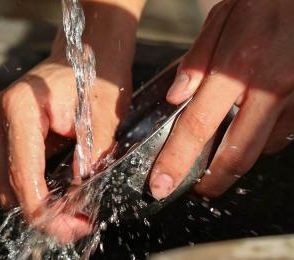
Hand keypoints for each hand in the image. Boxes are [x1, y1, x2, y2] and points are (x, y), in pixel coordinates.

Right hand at [0, 51, 131, 242]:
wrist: (82, 54)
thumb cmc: (95, 77)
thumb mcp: (104, 115)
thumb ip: (93, 154)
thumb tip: (80, 191)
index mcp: (20, 107)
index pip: (24, 176)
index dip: (47, 212)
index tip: (74, 227)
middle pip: (9, 187)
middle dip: (43, 214)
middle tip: (78, 223)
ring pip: (5, 186)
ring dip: (36, 204)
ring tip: (71, 211)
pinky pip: (7, 174)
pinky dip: (30, 189)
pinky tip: (57, 194)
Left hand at [150, 0, 293, 199]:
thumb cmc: (264, 3)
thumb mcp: (222, 19)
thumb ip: (196, 61)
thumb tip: (175, 98)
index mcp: (238, 67)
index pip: (198, 126)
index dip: (176, 160)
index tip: (161, 184)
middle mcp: (269, 88)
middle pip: (235, 154)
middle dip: (211, 181)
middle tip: (195, 189)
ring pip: (261, 149)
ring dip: (235, 160)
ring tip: (216, 158)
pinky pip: (282, 134)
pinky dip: (261, 141)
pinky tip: (246, 132)